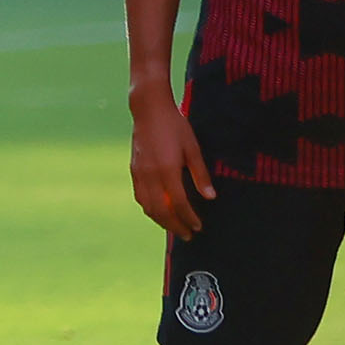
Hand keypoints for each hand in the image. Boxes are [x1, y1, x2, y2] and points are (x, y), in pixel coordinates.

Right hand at [129, 80, 215, 237]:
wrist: (148, 109)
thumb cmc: (175, 126)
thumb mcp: (193, 148)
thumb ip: (201, 174)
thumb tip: (210, 197)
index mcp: (167, 170)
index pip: (179, 203)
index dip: (189, 218)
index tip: (199, 227)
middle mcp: (150, 175)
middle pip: (161, 210)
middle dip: (175, 226)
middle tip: (188, 235)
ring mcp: (139, 173)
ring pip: (147, 206)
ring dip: (161, 221)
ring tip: (174, 227)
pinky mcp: (134, 169)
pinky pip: (140, 196)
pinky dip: (150, 208)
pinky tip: (158, 211)